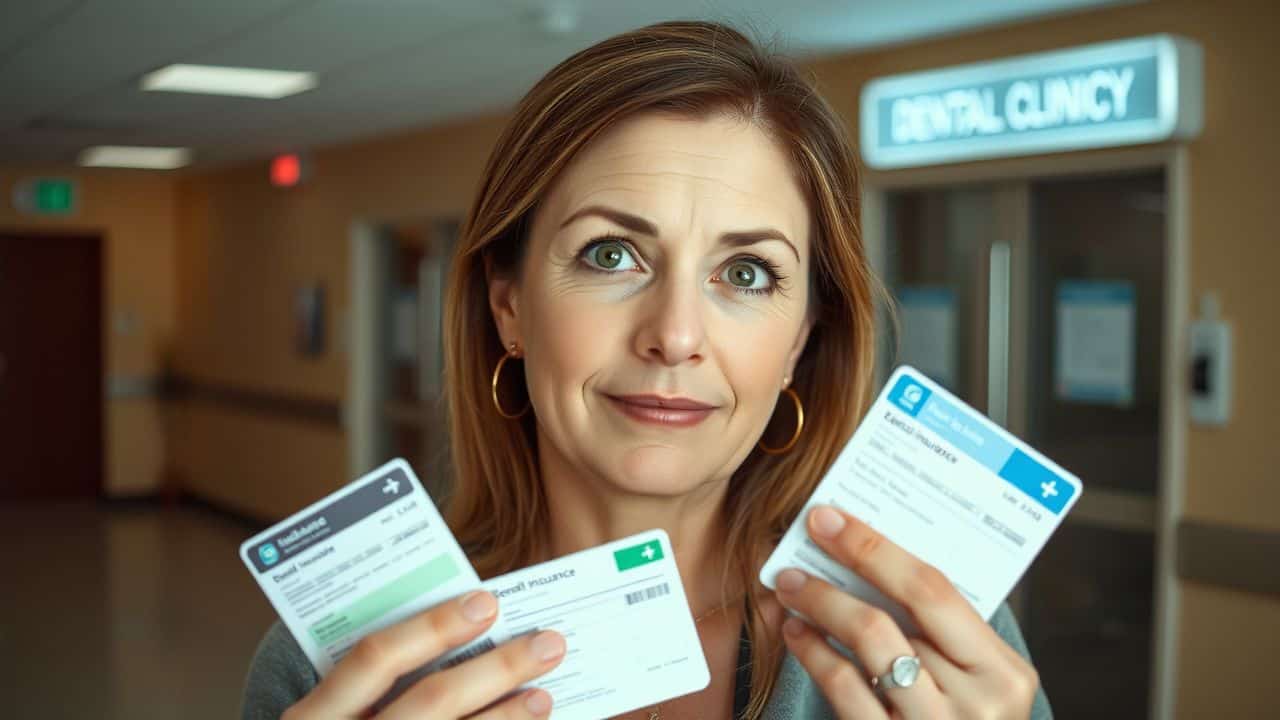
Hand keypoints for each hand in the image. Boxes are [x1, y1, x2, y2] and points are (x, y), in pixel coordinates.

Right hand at [282, 591, 564, 718]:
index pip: (375, 659)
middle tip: (548, 643)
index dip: (432, 626)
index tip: (486, 602)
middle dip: (497, 668)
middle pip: (432, 699)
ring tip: (542, 696)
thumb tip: (466, 628)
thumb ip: (375, 683)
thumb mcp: (331, 715)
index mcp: (315, 717)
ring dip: (507, 718)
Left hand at [773, 506, 1038, 718]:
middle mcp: (978, 706)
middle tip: (805, 539)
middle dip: (844, 567)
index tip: (831, 518)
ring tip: (790, 587)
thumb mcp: (976, 681)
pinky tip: (796, 633)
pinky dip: (813, 654)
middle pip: (896, 615)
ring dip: (819, 607)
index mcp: (1006, 675)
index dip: (876, 548)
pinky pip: (845, 692)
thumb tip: (873, 552)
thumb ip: (945, 632)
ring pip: (867, 648)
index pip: (935, 592)